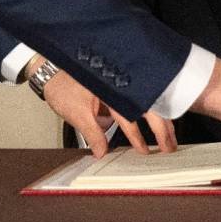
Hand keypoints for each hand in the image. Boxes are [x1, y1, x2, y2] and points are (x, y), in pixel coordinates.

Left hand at [35, 58, 175, 158]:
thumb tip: (103, 152)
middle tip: (169, 146)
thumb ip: (92, 134)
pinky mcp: (121, 84)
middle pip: (148, 109)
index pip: (130, 118)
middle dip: (161, 129)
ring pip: (148, 103)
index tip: (146, 151)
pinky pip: (139, 98)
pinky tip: (159, 119)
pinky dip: (151, 109)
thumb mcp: (76, 114)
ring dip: (160, 120)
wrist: (51, 68)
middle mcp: (122, 87)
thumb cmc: (62, 86)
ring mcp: (123, 84)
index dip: (138, 137)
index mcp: (112, 92)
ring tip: (169, 135)